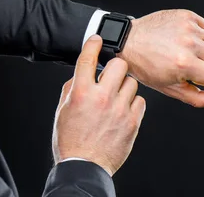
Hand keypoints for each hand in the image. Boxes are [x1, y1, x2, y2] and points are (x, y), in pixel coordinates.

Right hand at [52, 35, 145, 176]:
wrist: (84, 166)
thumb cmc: (71, 139)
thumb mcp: (63, 109)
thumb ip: (73, 88)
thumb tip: (83, 75)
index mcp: (80, 93)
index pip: (88, 58)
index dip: (93, 44)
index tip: (97, 39)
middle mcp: (101, 98)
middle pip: (119, 64)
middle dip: (115, 67)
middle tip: (111, 75)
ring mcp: (119, 109)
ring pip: (132, 82)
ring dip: (124, 86)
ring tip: (116, 97)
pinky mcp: (133, 122)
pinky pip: (140, 101)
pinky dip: (133, 103)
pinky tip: (123, 111)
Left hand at [118, 9, 203, 111]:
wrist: (128, 41)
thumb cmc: (147, 67)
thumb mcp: (170, 87)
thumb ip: (198, 98)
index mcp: (184, 64)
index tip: (190, 76)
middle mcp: (187, 43)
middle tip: (190, 64)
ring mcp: (187, 27)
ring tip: (186, 52)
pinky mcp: (186, 15)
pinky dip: (201, 36)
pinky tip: (184, 40)